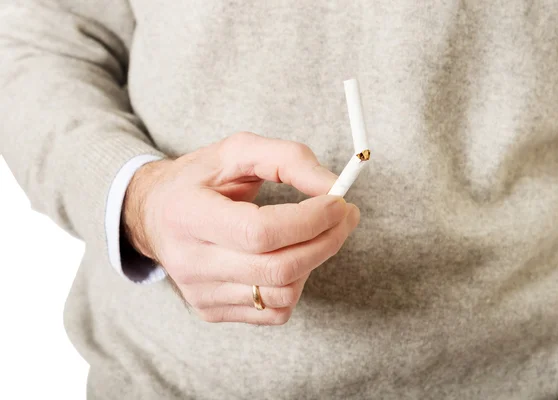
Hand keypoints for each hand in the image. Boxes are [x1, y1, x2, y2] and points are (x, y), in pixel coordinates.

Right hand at [123, 132, 359, 324]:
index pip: (259, 232)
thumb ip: (287, 158)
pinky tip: (287, 257)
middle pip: (277, 269)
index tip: (339, 202)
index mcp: (188, 215)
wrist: (154, 214)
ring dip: (313, 262)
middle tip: (346, 216)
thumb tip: (332, 186)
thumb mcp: (236, 151)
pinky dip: (294, 284)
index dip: (308, 220)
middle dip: (326, 241)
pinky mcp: (210, 311)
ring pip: (282, 294)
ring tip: (313, 233)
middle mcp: (189, 261)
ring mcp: (199, 293)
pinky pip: (273, 311)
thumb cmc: (199, 179)